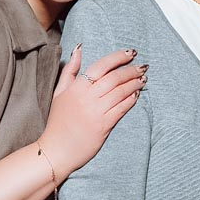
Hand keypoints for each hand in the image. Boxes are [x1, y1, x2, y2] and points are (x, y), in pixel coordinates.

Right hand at [39, 45, 145, 173]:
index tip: (130, 53)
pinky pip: (121, 109)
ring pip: (120, 92)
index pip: (101, 66)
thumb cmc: (58, 122)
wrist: (56, 151)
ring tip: (142, 79)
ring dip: (134, 84)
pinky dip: (131, 100)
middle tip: (142, 67)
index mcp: (76, 87)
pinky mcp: (104, 126)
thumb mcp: (59, 92)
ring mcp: (96, 112)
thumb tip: (79, 48)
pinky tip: (136, 95)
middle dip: (131, 70)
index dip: (118, 57)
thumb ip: (70, 70)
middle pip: (114, 78)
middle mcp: (87, 98)